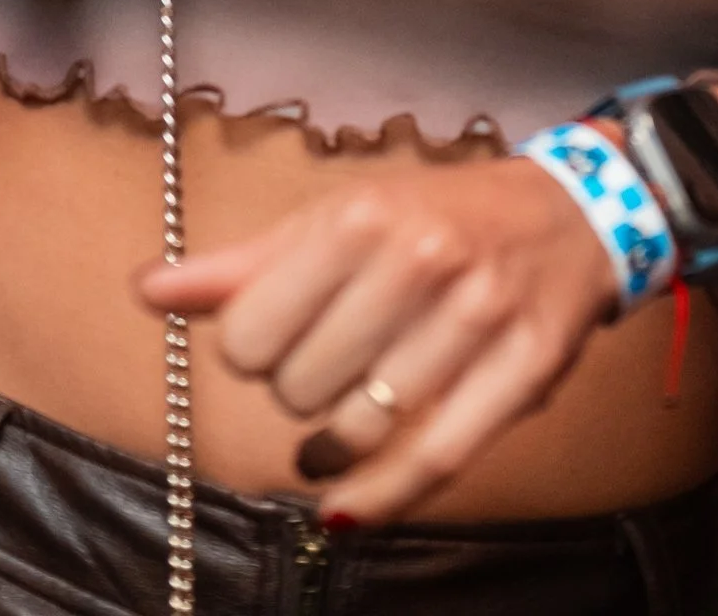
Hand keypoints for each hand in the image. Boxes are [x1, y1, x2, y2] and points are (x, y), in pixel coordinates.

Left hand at [134, 156, 621, 525]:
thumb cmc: (438, 217)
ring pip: (361, 427)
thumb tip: (148, 288)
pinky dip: (379, 498)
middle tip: (322, 371)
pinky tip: (347, 504)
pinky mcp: (525, 369)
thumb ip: (246, 264)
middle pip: (301, 385)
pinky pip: (434, 461)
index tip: (270, 344)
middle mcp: (419, 258)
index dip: (248, 353)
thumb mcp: (340, 218)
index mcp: (360, 215)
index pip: (250, 330)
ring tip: (339, 423)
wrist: (569, 213)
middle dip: (298, 392)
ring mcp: (476, 315)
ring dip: (336, 444)